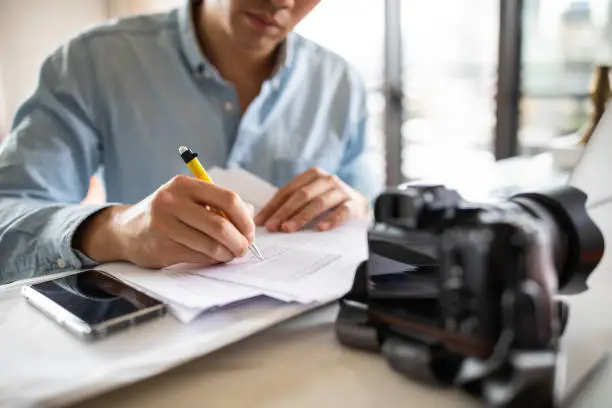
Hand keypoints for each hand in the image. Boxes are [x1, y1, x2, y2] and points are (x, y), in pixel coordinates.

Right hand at [74, 175, 254, 268]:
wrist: (126, 230)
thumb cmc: (167, 214)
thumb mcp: (189, 200)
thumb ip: (219, 204)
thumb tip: (250, 214)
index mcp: (185, 185)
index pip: (228, 199)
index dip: (245, 218)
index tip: (250, 231)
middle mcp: (172, 201)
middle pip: (220, 225)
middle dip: (239, 241)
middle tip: (244, 248)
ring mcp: (164, 224)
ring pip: (210, 244)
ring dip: (226, 253)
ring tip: (230, 254)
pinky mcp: (160, 246)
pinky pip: (197, 256)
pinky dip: (212, 260)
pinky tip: (214, 258)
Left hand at [254, 167, 368, 232]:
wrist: (359, 206)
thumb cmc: (329, 203)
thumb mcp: (310, 198)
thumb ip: (291, 205)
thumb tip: (264, 220)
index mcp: (312, 175)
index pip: (288, 190)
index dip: (273, 206)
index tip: (261, 221)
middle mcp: (327, 180)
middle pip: (301, 196)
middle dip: (284, 212)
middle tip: (272, 227)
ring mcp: (341, 191)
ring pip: (318, 203)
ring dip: (301, 217)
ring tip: (288, 228)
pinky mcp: (353, 204)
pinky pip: (341, 212)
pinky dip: (331, 219)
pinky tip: (321, 228)